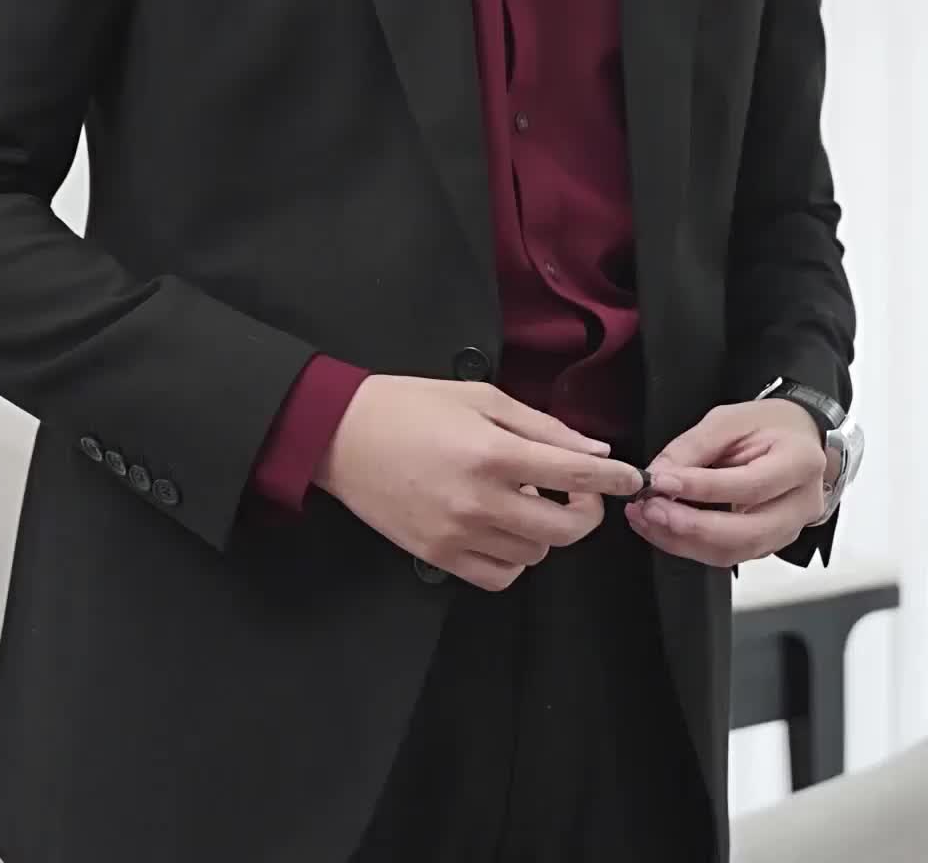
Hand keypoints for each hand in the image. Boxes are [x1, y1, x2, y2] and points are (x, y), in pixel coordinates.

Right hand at [314, 375, 643, 592]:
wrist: (341, 435)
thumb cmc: (410, 406)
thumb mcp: (481, 398)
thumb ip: (541, 427)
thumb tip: (593, 452)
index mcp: (493, 453)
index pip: (575, 476)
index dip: (615, 480)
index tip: (633, 478)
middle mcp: (480, 501)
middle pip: (564, 530)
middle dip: (584, 512)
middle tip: (576, 492)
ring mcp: (458, 535)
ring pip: (535, 555)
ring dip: (544, 532)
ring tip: (525, 502)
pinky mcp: (438, 557)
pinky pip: (499, 577)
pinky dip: (513, 558)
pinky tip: (502, 529)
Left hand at [625, 399, 826, 567]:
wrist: (797, 437)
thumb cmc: (768, 425)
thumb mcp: (730, 419)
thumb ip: (694, 446)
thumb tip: (659, 473)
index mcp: (799, 462)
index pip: (749, 486)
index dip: (701, 487)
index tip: (661, 481)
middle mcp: (801, 504)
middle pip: (747, 533)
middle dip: (691, 526)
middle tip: (651, 509)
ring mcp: (789, 530)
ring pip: (735, 552)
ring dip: (684, 541)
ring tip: (649, 519)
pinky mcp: (770, 543)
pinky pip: (730, 554)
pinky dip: (692, 545)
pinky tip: (666, 528)